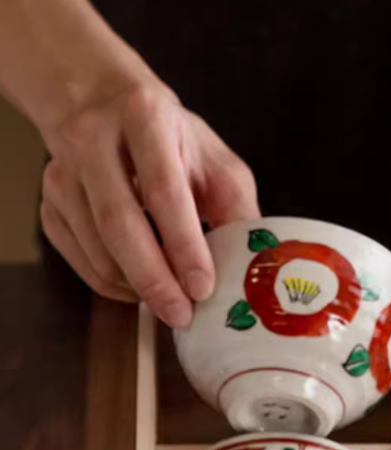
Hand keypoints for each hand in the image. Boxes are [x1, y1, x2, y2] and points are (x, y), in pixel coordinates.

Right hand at [40, 79, 259, 327]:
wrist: (98, 104)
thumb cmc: (170, 140)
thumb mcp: (215, 161)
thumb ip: (237, 209)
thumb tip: (252, 267)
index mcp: (145, 118)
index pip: (163, 191)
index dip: (184, 246)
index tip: (202, 287)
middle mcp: (93, 140)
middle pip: (119, 224)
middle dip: (155, 280)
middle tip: (181, 315)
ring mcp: (63, 172)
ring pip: (97, 248)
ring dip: (136, 287)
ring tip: (170, 302)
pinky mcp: (49, 202)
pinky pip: (80, 259)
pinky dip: (114, 285)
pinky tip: (140, 286)